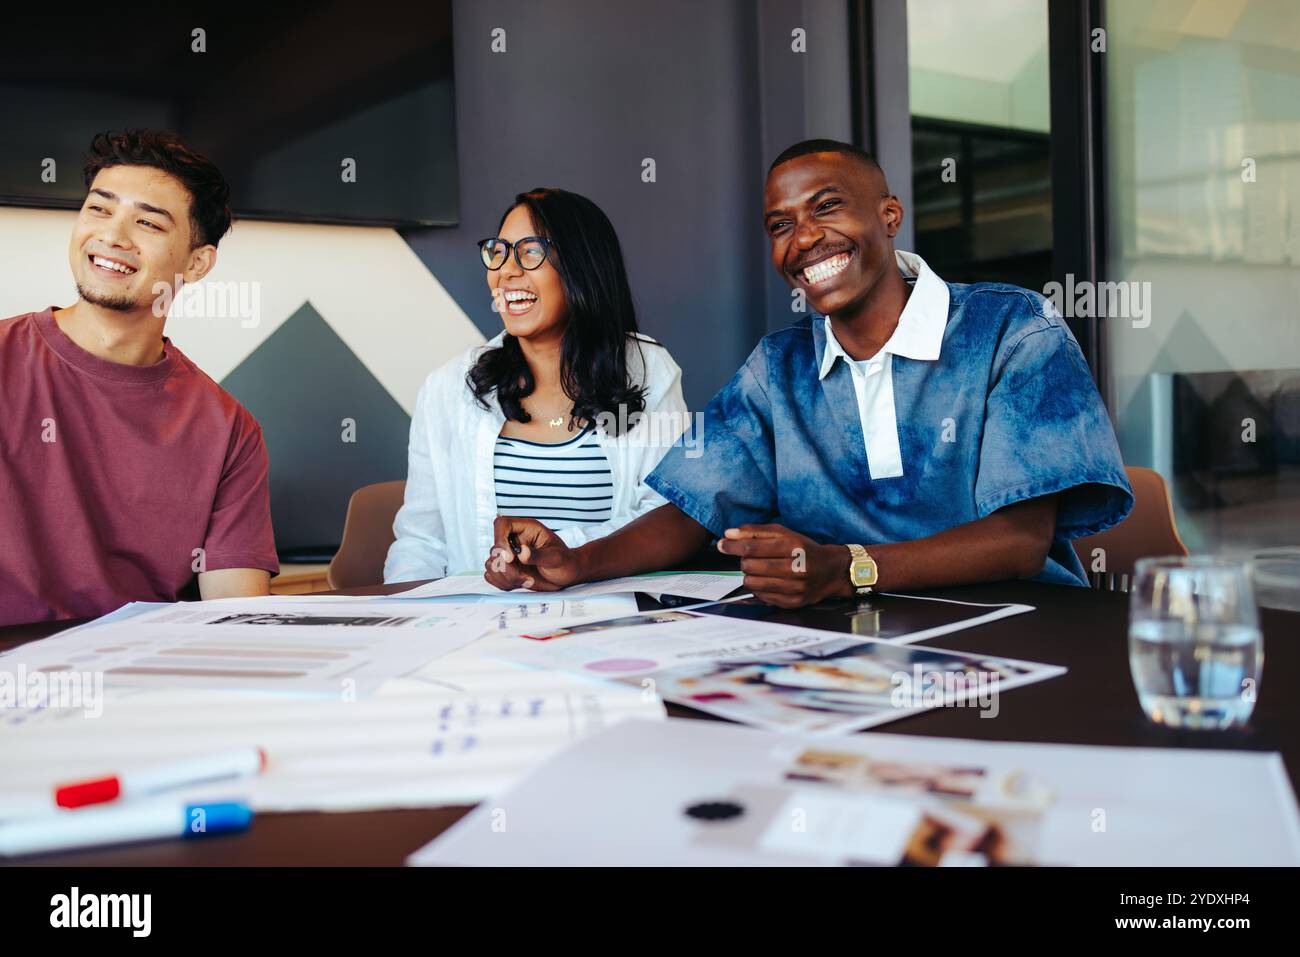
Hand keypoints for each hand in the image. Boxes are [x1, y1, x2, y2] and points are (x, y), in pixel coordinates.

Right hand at [483, 516, 583, 591]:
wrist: (566, 575)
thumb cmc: (565, 561)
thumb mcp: (557, 558)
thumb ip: (539, 555)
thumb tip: (522, 552)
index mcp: (526, 529)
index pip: (502, 524)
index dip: (500, 540)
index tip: (510, 558)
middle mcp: (514, 540)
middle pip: (495, 549)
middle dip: (507, 568)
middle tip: (526, 578)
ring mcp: (509, 555)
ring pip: (491, 564)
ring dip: (506, 578)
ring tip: (527, 581)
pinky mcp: (507, 569)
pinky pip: (492, 576)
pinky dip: (503, 583)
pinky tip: (520, 583)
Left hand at [716, 523, 850, 607]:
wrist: (831, 571)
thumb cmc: (804, 549)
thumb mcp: (784, 533)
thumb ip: (756, 532)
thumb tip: (729, 534)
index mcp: (793, 546)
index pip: (752, 547)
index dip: (733, 546)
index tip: (722, 544)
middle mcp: (796, 568)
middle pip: (750, 566)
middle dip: (744, 560)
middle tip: (750, 558)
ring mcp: (795, 588)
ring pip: (752, 582)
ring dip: (749, 575)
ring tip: (759, 569)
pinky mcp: (793, 602)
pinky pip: (761, 596)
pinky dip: (759, 587)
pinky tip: (768, 581)